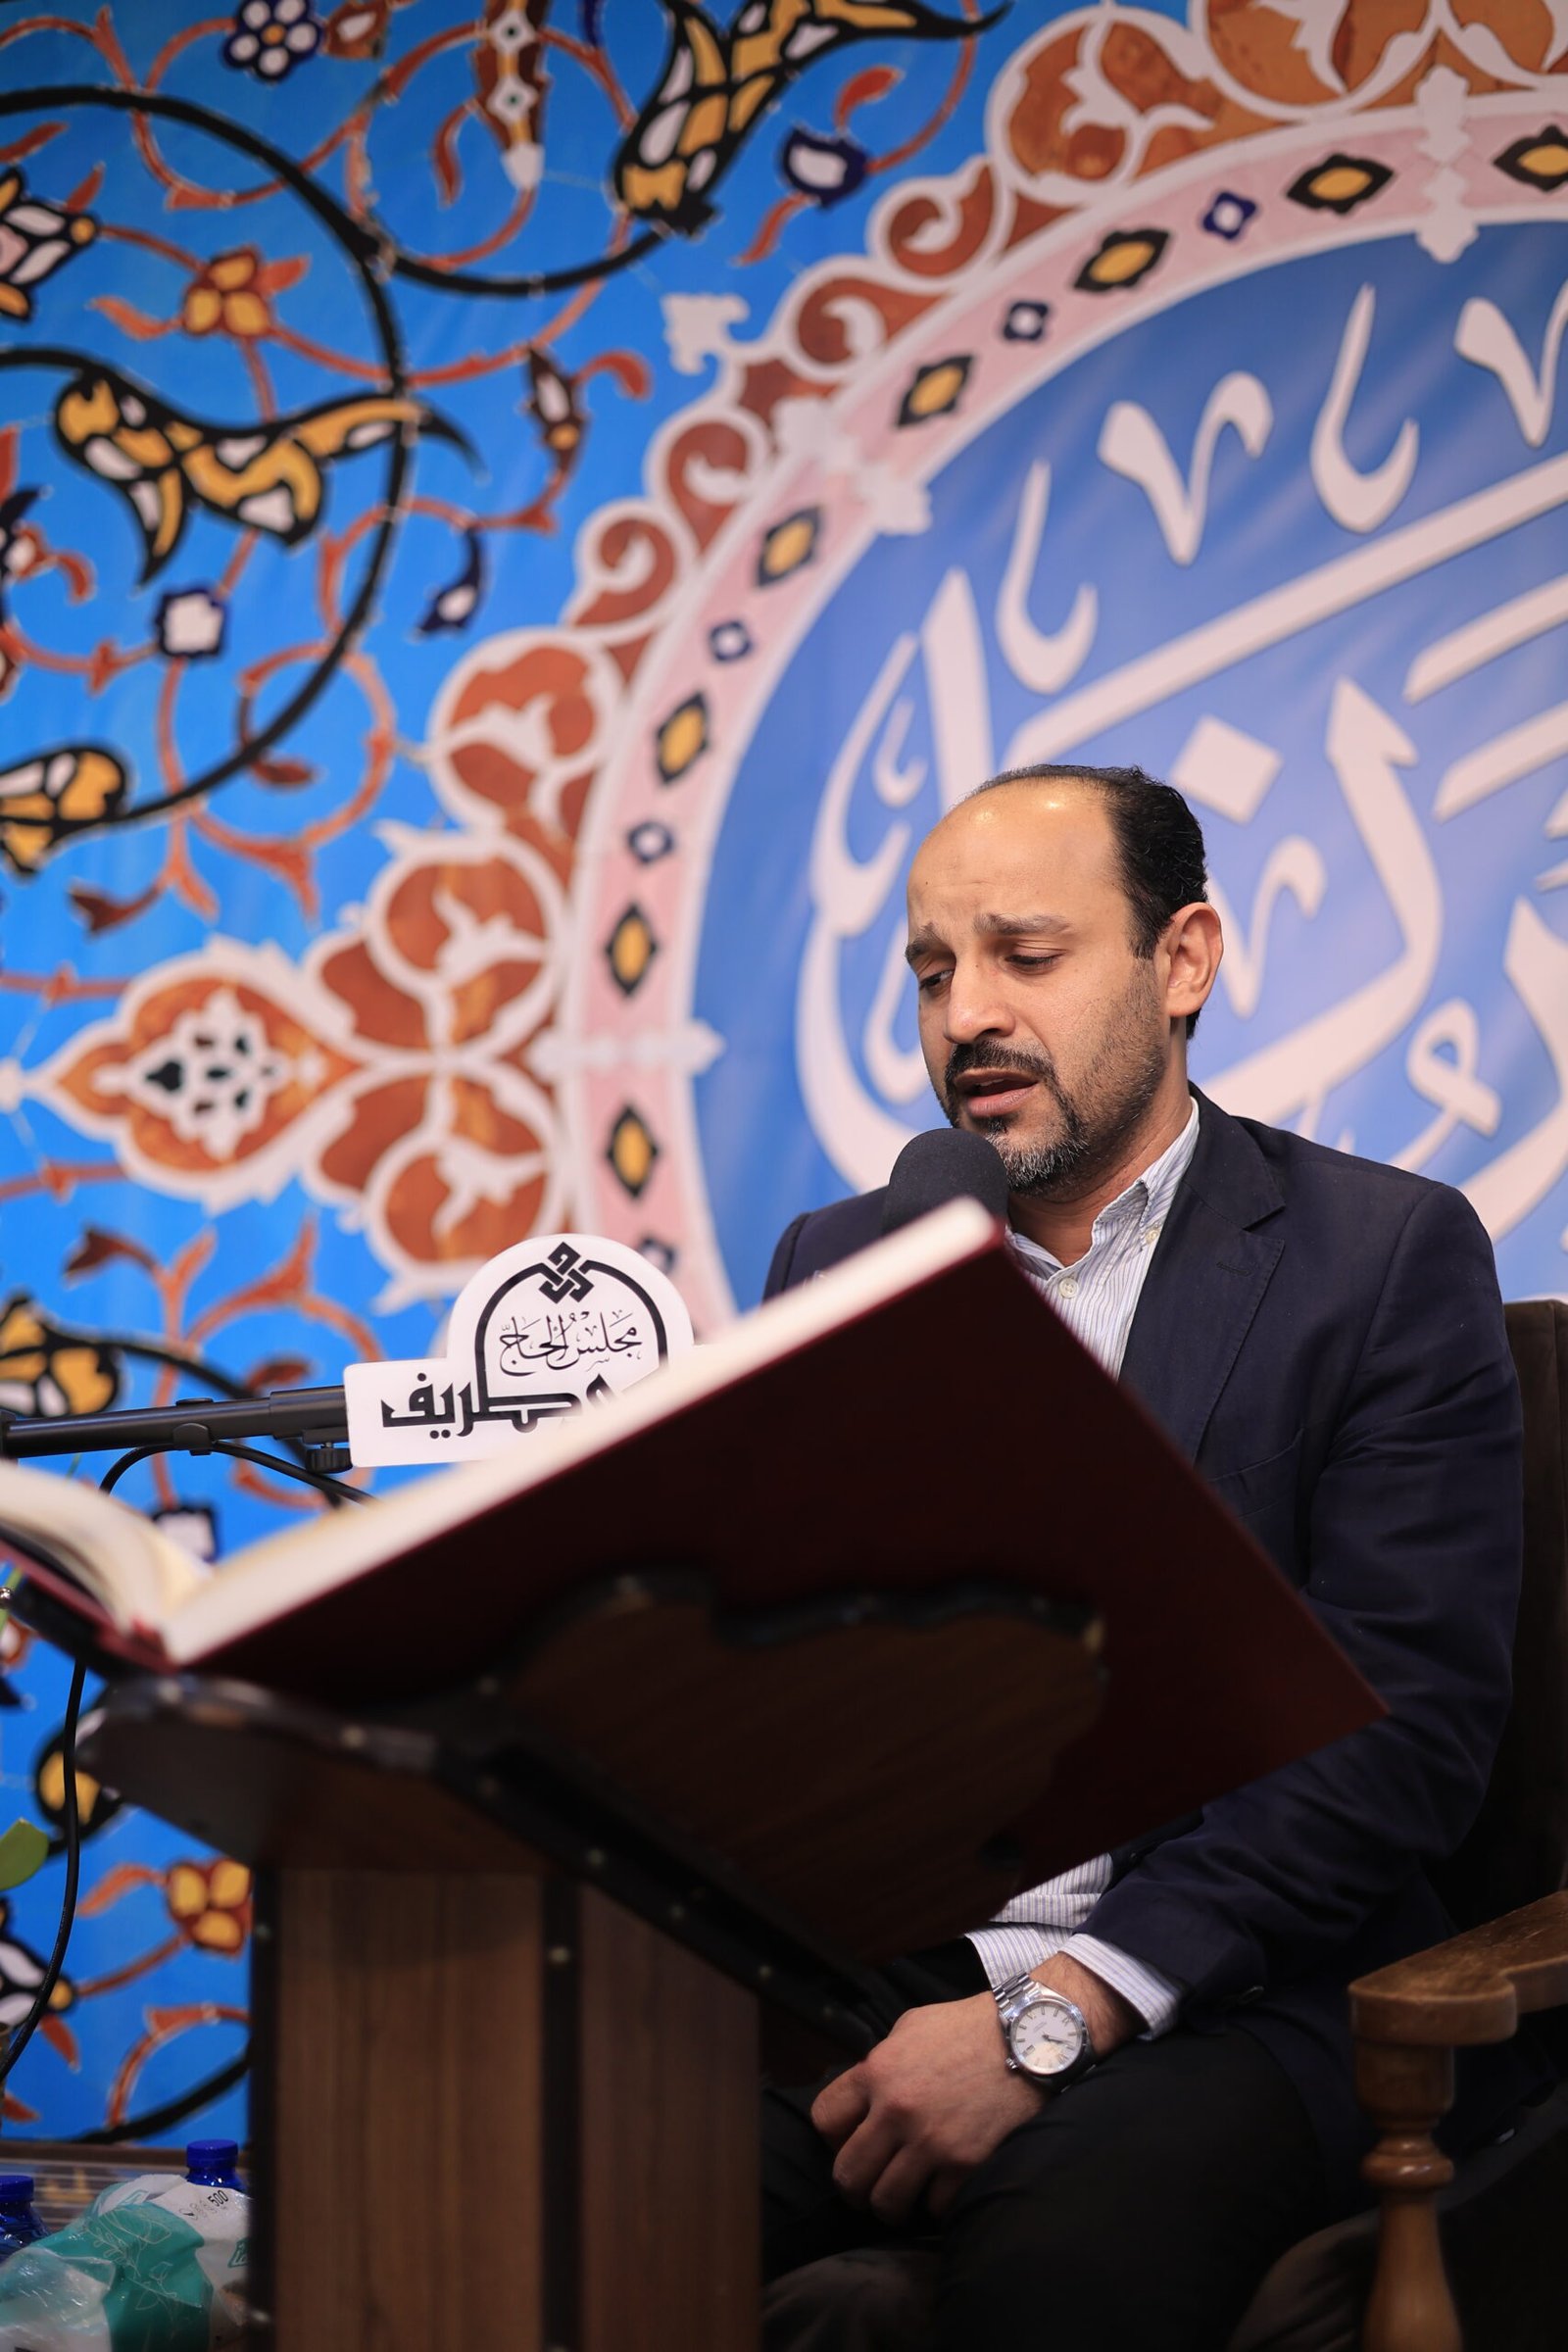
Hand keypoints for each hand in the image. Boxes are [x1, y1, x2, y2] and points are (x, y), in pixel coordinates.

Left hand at [810, 1955, 1139, 2227]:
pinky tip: (943, 2186)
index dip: (833, 2136)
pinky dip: (936, 2203)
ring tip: (903, 2196)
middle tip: (868, 2185)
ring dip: (891, 2204)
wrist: (1027, 2037)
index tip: (849, 2140)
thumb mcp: (911, 2028)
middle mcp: (897, 2111)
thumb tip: (862, 2095)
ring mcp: (931, 2142)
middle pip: (847, 2175)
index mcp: (877, 2072)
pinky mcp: (965, 2165)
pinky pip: (934, 2208)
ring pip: (886, 2203)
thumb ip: (881, 2062)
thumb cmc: (968, 2028)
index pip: (824, 2120)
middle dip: (854, 2186)